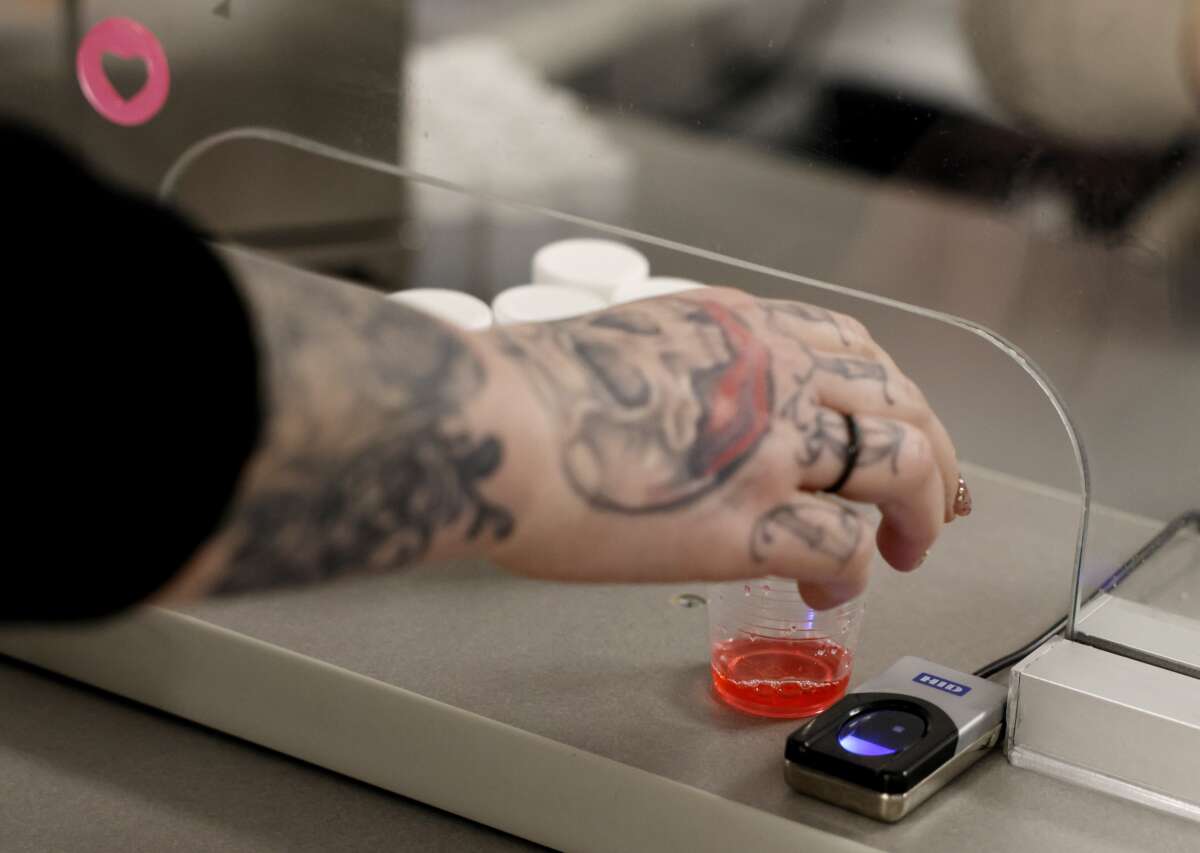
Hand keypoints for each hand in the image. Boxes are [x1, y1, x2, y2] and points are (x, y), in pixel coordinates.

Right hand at [481, 287, 963, 607]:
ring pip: (901, 468)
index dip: (894, 395)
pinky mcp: (749, 524)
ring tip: (906, 549)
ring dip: (915, 515)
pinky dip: (851, 569)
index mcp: (743, 326)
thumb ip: (693, 366)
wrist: (494, 426)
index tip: (903, 423)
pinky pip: (842, 544)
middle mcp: (774, 373)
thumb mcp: (632, 341)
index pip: (856, 347)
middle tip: (933, 501)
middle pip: (901, 406)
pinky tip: (832, 588)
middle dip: (932, 457)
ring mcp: (770, 447)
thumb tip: (704, 409)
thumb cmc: (530, 389)